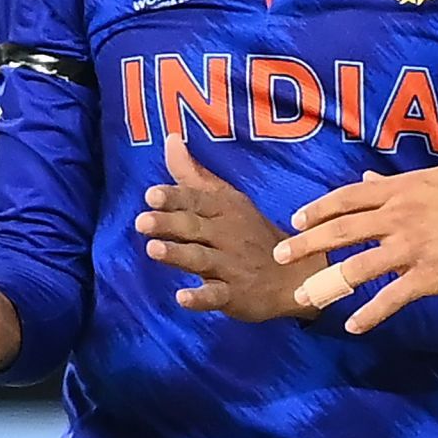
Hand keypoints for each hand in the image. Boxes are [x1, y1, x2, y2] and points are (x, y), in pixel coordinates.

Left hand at [134, 133, 326, 320]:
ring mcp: (231, 266)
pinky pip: (216, 296)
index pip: (196, 200)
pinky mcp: (235, 295)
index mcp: (225, 209)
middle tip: (142, 221)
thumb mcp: (228, 200)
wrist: (295, 273)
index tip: (151, 194)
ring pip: (201, 259)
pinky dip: (201, 298)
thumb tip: (170, 138)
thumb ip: (194, 175)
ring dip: (178, 254)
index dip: (174, 197)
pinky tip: (183, 298)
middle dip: (169, 224)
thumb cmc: (250, 234)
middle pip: (194, 227)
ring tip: (153, 250)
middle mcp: (227, 235)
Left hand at [276, 167, 437, 331]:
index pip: (348, 197)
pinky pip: (390, 298)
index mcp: (401, 191)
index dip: (319, 209)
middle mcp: (399, 217)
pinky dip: (370, 314)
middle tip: (281, 256)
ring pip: (358, 266)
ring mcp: (412, 248)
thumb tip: (369, 177)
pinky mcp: (429, 276)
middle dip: (306, 244)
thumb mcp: (437, 178)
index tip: (296, 219)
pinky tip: (353, 325)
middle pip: (341, 230)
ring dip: (327, 282)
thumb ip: (399, 181)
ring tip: (305, 296)